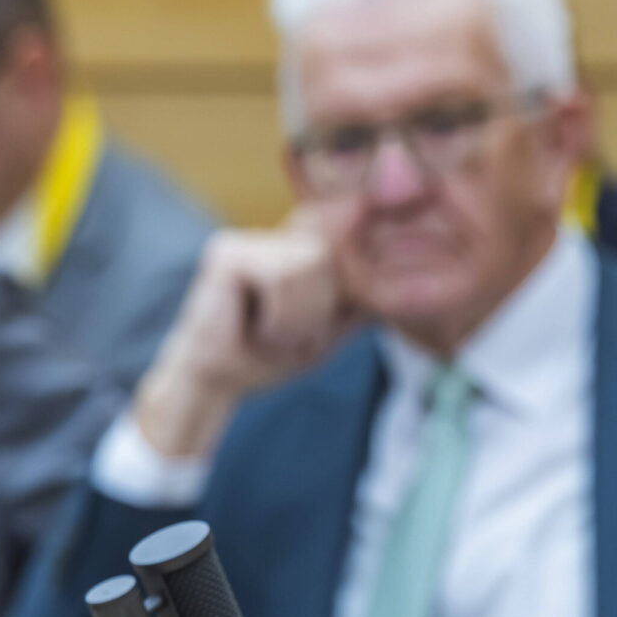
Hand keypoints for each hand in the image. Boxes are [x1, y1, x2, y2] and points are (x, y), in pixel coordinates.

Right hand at [130, 215, 356, 458]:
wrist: (215, 382)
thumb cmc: (269, 355)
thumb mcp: (330, 329)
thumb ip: (358, 300)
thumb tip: (400, 277)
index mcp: (299, 247)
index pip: (347, 247)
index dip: (349, 279)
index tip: (330, 311)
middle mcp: (275, 234)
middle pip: (335, 257)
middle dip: (322, 308)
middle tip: (288, 333)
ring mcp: (250, 237)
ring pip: (312, 266)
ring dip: (301, 317)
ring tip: (273, 332)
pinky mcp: (228, 252)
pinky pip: (282, 277)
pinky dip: (281, 316)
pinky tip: (258, 329)